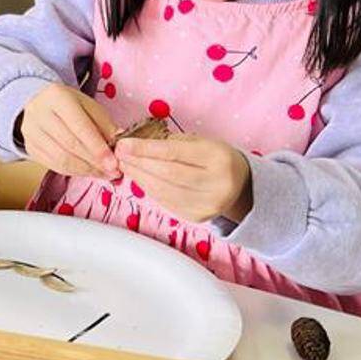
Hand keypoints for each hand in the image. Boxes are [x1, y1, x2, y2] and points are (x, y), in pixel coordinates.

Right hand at [19, 84, 120, 178]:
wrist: (39, 102)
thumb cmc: (69, 104)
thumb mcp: (89, 106)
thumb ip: (105, 124)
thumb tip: (119, 145)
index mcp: (57, 97)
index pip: (79, 126)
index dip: (97, 147)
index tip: (113, 163)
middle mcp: (39, 113)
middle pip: (69, 144)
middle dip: (94, 162)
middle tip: (112, 171)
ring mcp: (31, 131)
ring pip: (60, 158)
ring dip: (85, 170)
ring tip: (103, 173)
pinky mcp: (29, 146)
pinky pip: (53, 165)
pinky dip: (73, 172)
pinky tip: (87, 171)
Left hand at [116, 135, 252, 222]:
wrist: (242, 186)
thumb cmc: (215, 158)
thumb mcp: (202, 142)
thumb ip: (171, 144)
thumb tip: (135, 146)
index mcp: (217, 158)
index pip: (174, 153)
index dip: (145, 149)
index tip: (123, 144)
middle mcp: (216, 184)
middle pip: (167, 174)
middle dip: (138, 163)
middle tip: (118, 154)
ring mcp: (207, 204)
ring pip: (163, 191)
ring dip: (139, 177)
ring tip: (125, 165)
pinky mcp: (197, 217)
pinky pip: (166, 202)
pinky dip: (149, 189)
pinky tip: (139, 178)